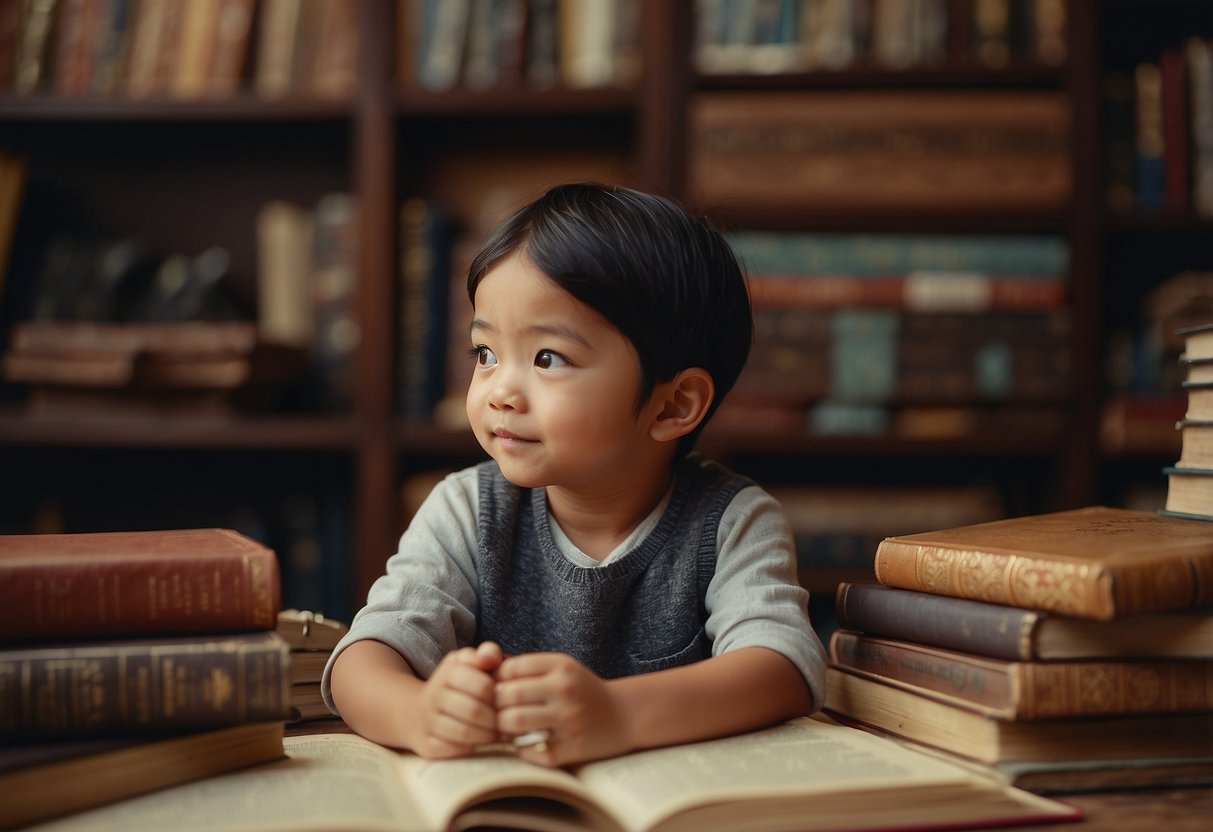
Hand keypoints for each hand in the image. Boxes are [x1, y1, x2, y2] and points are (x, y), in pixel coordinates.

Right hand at [413, 641, 503, 758]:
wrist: (414, 712)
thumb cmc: (453, 686)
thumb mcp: (466, 662)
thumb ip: (485, 654)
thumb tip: (491, 657)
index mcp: (448, 673)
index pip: (482, 685)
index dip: (498, 695)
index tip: (504, 700)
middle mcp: (434, 697)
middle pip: (474, 711)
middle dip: (494, 718)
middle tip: (504, 721)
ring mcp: (428, 723)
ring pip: (464, 733)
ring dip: (487, 736)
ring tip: (497, 733)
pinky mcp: (427, 745)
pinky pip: (454, 750)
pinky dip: (472, 748)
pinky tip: (480, 742)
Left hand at [495, 652, 627, 766]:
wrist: (625, 715)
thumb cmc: (583, 690)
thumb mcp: (562, 667)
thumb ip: (528, 667)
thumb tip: (486, 672)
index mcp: (562, 666)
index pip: (511, 668)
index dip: (496, 679)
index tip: (498, 688)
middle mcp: (565, 691)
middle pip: (508, 695)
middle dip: (495, 705)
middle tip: (495, 711)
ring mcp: (568, 721)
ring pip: (514, 722)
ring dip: (503, 727)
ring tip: (507, 727)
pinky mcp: (570, 749)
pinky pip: (529, 751)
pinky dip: (520, 748)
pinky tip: (525, 742)